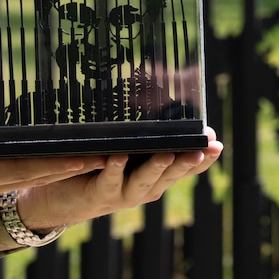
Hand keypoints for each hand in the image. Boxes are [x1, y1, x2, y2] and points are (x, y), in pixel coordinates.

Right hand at [0, 125, 105, 231]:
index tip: (97, 156)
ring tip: (96, 155)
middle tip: (113, 154)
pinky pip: (17, 173)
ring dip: (63, 167)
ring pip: (32, 176)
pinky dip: (40, 163)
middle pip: (40, 176)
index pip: (31, 170)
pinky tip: (53, 154)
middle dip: (76, 166)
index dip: (65, 164)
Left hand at [15, 127, 222, 231]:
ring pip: (144, 182)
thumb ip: (145, 130)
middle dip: (186, 162)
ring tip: (166, 154)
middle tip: (202, 150)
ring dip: (156, 168)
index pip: (186, 168)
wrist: (63, 196)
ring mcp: (124, 194)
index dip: (202, 158)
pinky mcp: (99, 195)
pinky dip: (114, 168)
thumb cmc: (100, 165)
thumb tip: (158, 82)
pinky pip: (108, 180)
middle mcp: (146, 187)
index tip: (216, 144)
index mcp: (157, 175)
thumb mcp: (128, 147)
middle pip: (171, 175)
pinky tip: (118, 156)